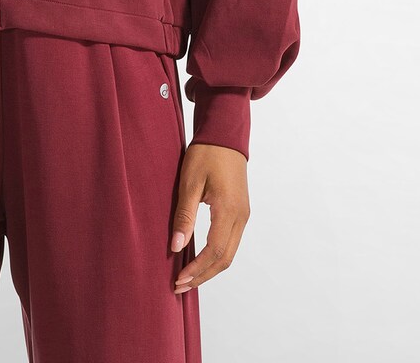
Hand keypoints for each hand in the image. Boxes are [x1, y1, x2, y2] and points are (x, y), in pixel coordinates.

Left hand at [170, 142, 249, 293]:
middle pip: (224, 259)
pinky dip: (216, 255)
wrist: (225, 134)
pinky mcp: (240, 211)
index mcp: (228, 211)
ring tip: (188, 276)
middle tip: (180, 285)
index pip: (213, 252)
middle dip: (202, 275)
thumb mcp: (190, 182)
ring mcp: (243, 215)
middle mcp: (241, 217)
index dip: (196, 270)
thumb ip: (184, 216)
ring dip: (209, 268)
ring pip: (229, 252)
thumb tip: (175, 246)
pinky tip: (200, 257)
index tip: (178, 280)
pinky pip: (230, 241)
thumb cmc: (206, 154)